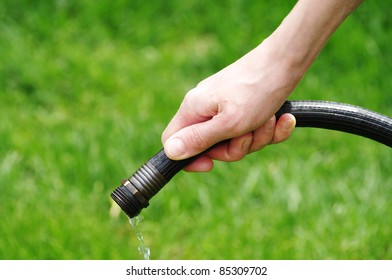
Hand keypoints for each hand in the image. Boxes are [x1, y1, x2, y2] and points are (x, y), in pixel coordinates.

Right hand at [162, 41, 297, 171]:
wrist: (286, 60)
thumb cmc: (256, 90)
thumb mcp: (228, 123)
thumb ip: (198, 139)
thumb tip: (169, 152)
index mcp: (193, 109)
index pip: (173, 141)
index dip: (189, 159)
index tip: (211, 165)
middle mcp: (205, 108)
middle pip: (212, 147)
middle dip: (237, 147)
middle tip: (249, 133)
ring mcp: (225, 106)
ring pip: (236, 140)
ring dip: (258, 136)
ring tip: (270, 119)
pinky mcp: (244, 105)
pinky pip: (252, 129)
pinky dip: (269, 128)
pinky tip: (283, 119)